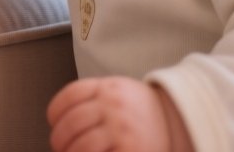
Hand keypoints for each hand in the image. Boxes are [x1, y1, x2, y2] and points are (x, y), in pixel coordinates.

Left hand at [47, 77, 191, 151]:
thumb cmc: (141, 113)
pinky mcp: (130, 150)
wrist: (180, 123)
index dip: (55, 113)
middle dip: (59, 140)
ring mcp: (122, 129)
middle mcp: (115, 106)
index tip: (54, 123)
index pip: (70, 96)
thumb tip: (58, 121)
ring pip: (80, 146)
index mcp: (109, 87)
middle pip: (71, 123)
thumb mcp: (118, 93)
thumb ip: (92, 99)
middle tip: (60, 147)